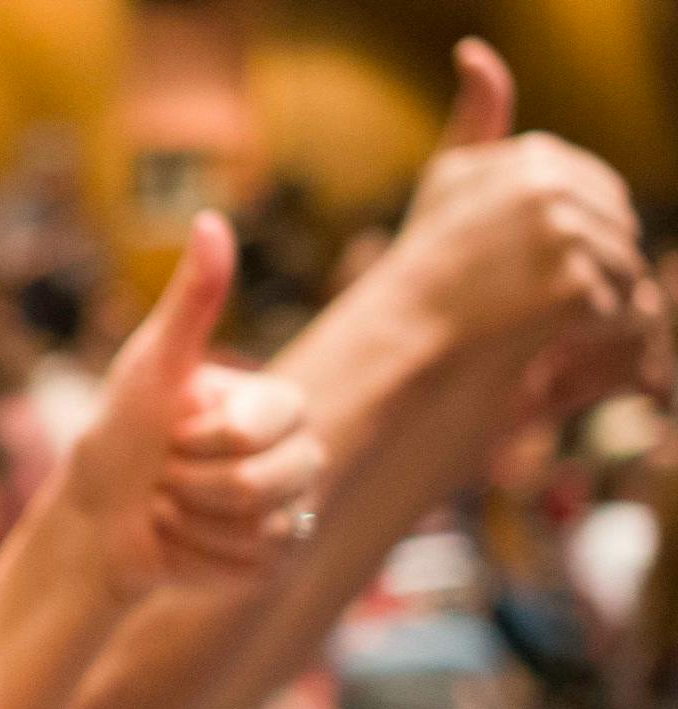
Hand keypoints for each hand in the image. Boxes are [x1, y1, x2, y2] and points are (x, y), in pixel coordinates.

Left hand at [61, 212, 324, 594]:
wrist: (95, 519)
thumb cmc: (119, 434)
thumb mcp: (151, 366)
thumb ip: (192, 301)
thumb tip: (211, 219)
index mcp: (276, 405)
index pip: (264, 426)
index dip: (203, 439)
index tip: (173, 433)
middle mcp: (297, 454)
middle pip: (268, 481)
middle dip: (193, 483)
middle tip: (167, 473)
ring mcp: (291, 510)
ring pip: (261, 526)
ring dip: (192, 520)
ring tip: (171, 504)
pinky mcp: (274, 561)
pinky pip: (253, 565)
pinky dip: (199, 556)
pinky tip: (181, 540)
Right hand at [385, 39, 656, 402]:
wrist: (396, 340)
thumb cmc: (423, 269)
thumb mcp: (449, 182)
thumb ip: (477, 120)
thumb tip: (475, 50)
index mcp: (532, 159)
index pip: (600, 198)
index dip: (575, 242)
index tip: (523, 273)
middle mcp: (547, 186)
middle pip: (620, 233)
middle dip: (590, 273)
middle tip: (529, 307)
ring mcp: (560, 233)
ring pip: (626, 273)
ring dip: (594, 310)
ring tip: (536, 327)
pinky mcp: (571, 284)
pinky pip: (623, 312)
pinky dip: (595, 338)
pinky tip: (548, 344)